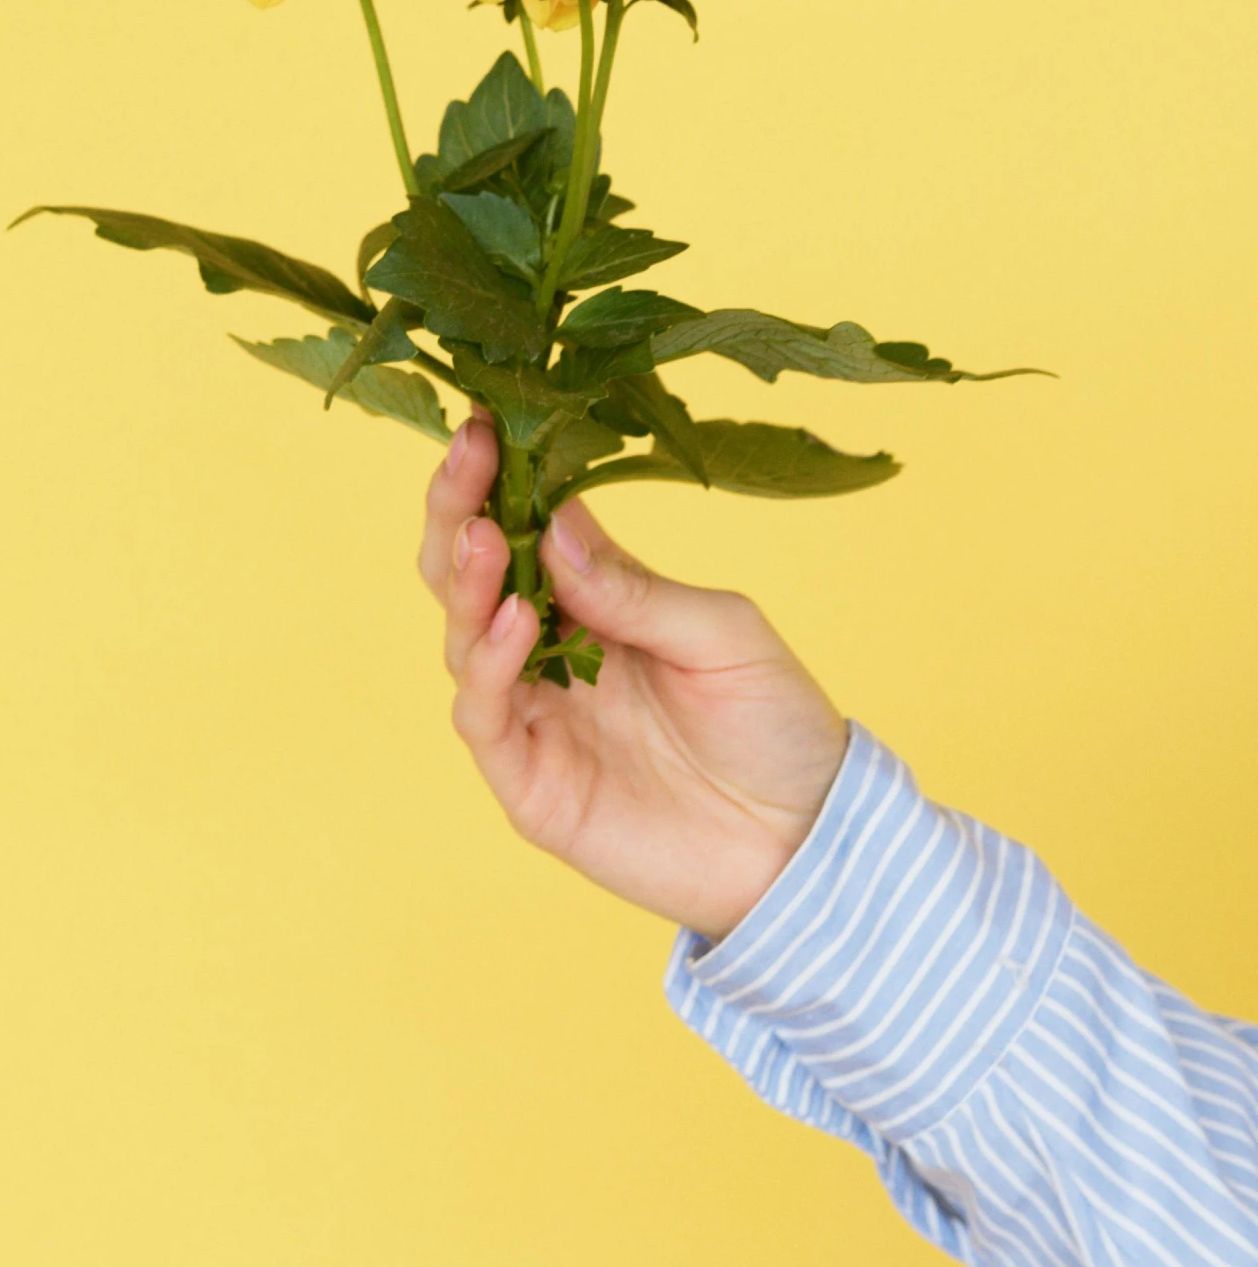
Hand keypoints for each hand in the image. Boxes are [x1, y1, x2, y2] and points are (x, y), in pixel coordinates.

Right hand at [419, 416, 849, 943]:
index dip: (499, 476)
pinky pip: (482, 716)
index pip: (526, 525)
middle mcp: (550, 651)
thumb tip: (552, 521)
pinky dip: (486, 664)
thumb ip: (634, 586)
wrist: (807, 845)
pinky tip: (515, 621)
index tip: (486, 421)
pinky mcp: (529, 783)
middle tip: (465, 460)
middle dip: (458, 513)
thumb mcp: (722, 631)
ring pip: (461, 635)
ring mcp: (534, 717)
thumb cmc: (775, 725)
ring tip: (485, 540)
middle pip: (469, 573)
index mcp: (597, 601)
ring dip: (467, 581)